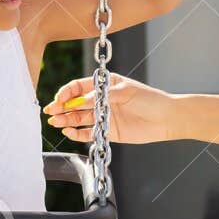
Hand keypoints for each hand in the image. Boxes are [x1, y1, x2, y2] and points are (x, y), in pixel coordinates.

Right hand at [43, 72, 170, 143]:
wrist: (168, 119)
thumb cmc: (150, 99)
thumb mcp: (125, 92)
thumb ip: (102, 96)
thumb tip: (80, 101)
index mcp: (105, 85)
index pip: (79, 87)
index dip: (67, 93)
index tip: (59, 99)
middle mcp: (101, 100)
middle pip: (76, 103)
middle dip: (61, 107)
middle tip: (50, 112)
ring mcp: (104, 116)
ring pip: (79, 118)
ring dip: (66, 120)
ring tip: (55, 122)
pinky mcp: (108, 131)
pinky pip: (88, 132)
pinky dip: (77, 133)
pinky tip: (68, 131)